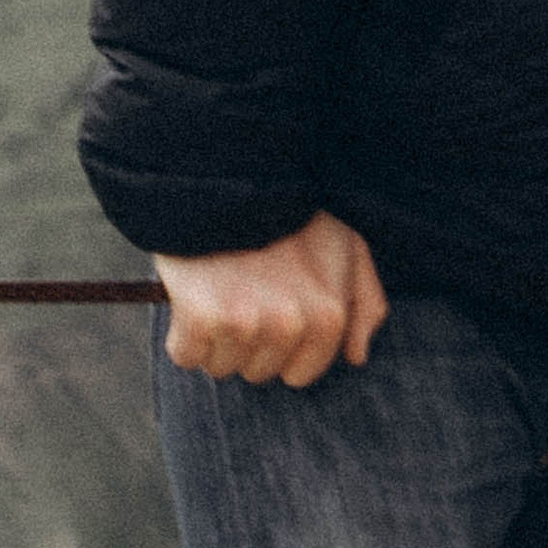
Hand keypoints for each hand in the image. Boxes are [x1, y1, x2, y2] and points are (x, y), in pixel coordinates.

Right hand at [156, 213, 389, 386]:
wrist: (230, 174)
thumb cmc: (293, 210)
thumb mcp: (348, 245)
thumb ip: (364, 303)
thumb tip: (357, 356)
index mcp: (329, 316)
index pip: (300, 373)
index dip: (284, 347)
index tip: (272, 312)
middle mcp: (291, 325)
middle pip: (259, 372)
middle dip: (250, 341)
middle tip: (244, 291)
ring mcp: (246, 323)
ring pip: (221, 366)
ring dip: (216, 337)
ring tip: (221, 288)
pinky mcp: (202, 318)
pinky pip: (186, 355)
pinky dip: (183, 334)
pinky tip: (194, 296)